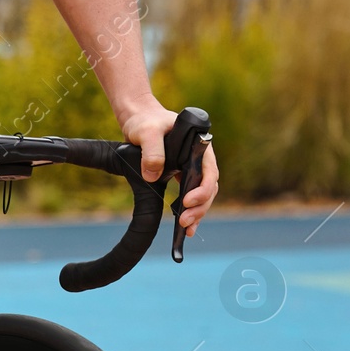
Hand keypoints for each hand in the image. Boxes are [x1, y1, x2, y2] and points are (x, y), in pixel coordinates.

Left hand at [118, 98, 219, 235]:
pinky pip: (189, 195)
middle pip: (209, 187)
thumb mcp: (147, 132)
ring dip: (196, 213)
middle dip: (199, 207)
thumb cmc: (146, 122)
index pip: (209, 172)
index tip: (186, 202)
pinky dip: (188, 211)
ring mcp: (191, 168)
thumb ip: (151, 151)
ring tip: (186, 230)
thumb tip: (153, 175)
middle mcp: (199, 159)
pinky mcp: (181, 175)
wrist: (140, 120)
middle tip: (184, 223)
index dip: (202, 189)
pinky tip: (184, 227)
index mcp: (199, 147)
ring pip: (202, 194)